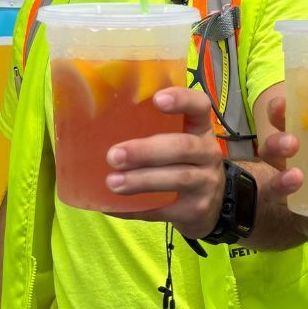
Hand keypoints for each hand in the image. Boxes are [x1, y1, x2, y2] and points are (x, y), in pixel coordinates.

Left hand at [105, 86, 224, 238]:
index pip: (200, 106)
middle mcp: (208, 152)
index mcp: (200, 128)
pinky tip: (116, 206)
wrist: (212, 204)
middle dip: (146, 151)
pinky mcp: (197, 209)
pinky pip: (166, 209)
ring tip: (113, 182)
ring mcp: (206, 182)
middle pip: (182, 147)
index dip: (182, 100)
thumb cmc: (182, 163)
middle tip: (114, 155)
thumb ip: (152, 130)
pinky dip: (139, 208)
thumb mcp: (179, 140)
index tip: (157, 99)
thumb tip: (95, 123)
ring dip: (142, 180)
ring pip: (177, 178)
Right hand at [258, 95, 307, 249]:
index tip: (283, 103)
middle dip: (275, 143)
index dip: (279, 112)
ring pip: (274, 190)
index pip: (287, 122)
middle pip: (271, 153)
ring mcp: (301, 199)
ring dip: (282, 182)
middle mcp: (298, 168)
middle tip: (291, 141)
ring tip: (298, 177)